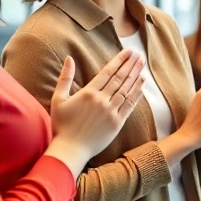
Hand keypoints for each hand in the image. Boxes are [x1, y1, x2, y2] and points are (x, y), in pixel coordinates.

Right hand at [45, 50, 145, 176]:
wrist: (70, 148)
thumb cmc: (61, 124)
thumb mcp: (59, 99)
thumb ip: (65, 78)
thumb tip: (69, 58)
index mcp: (88, 93)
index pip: (108, 72)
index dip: (119, 60)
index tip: (128, 51)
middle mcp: (102, 100)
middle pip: (120, 78)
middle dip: (130, 65)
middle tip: (138, 54)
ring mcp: (111, 112)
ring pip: (127, 90)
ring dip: (135, 76)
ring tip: (142, 65)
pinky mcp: (118, 122)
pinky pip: (130, 105)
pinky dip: (137, 93)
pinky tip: (142, 84)